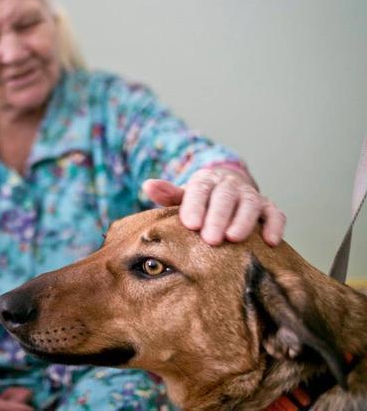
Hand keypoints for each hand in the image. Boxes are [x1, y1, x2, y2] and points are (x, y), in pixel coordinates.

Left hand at [142, 168, 284, 245]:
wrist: (227, 191)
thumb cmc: (199, 202)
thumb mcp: (183, 196)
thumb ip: (168, 193)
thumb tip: (148, 185)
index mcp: (206, 181)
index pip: (200, 190)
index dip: (196, 206)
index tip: (190, 224)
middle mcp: (230, 186)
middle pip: (225, 198)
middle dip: (218, 217)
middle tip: (210, 239)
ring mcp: (251, 196)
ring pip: (251, 205)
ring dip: (244, 221)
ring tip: (234, 239)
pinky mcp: (269, 208)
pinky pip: (275, 215)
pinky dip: (275, 226)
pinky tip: (270, 242)